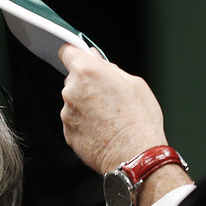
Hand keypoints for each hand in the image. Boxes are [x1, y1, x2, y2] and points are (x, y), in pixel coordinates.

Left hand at [58, 44, 168, 175]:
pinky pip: (74, 121)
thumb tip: (96, 60)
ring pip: (73, 102)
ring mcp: (67, 114)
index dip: (75, 54)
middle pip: (72, 79)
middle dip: (86, 83)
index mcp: (87, 72)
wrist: (135, 154)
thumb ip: (109, 68)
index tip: (79, 57)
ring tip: (108, 116)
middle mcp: (71, 91)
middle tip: (107, 94)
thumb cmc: (139, 119)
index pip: (67, 52)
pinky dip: (84, 123)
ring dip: (85, 105)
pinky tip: (102, 129)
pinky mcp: (67, 133)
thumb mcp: (134, 82)